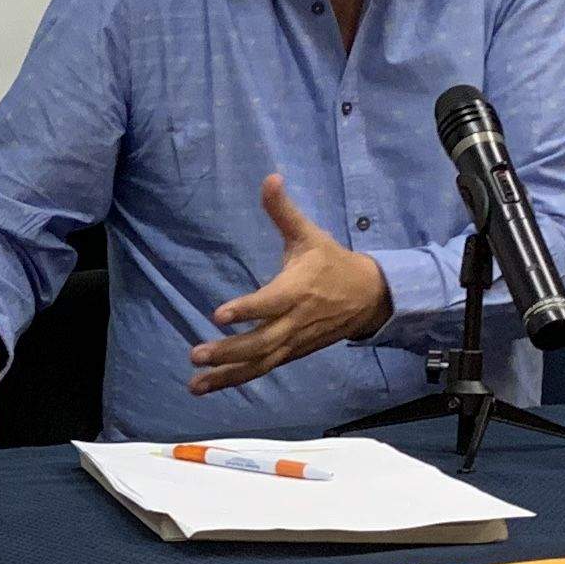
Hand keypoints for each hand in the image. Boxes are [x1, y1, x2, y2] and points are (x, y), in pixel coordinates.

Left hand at [189, 174, 391, 395]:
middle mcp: (294, 321)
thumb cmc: (331, 262)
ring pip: (260, 363)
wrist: (369, 298)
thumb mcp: (309, 234)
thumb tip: (270, 178)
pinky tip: (210, 386)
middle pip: (261, 342)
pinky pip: (263, 369)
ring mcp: (293, 342)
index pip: (270, 302)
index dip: (247, 309)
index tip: (219, 315)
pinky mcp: (292, 354)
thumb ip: (284, 211)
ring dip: (227, 375)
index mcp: (297, 289)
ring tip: (195, 384)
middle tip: (196, 354)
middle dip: (229, 351)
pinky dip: (237, 379)